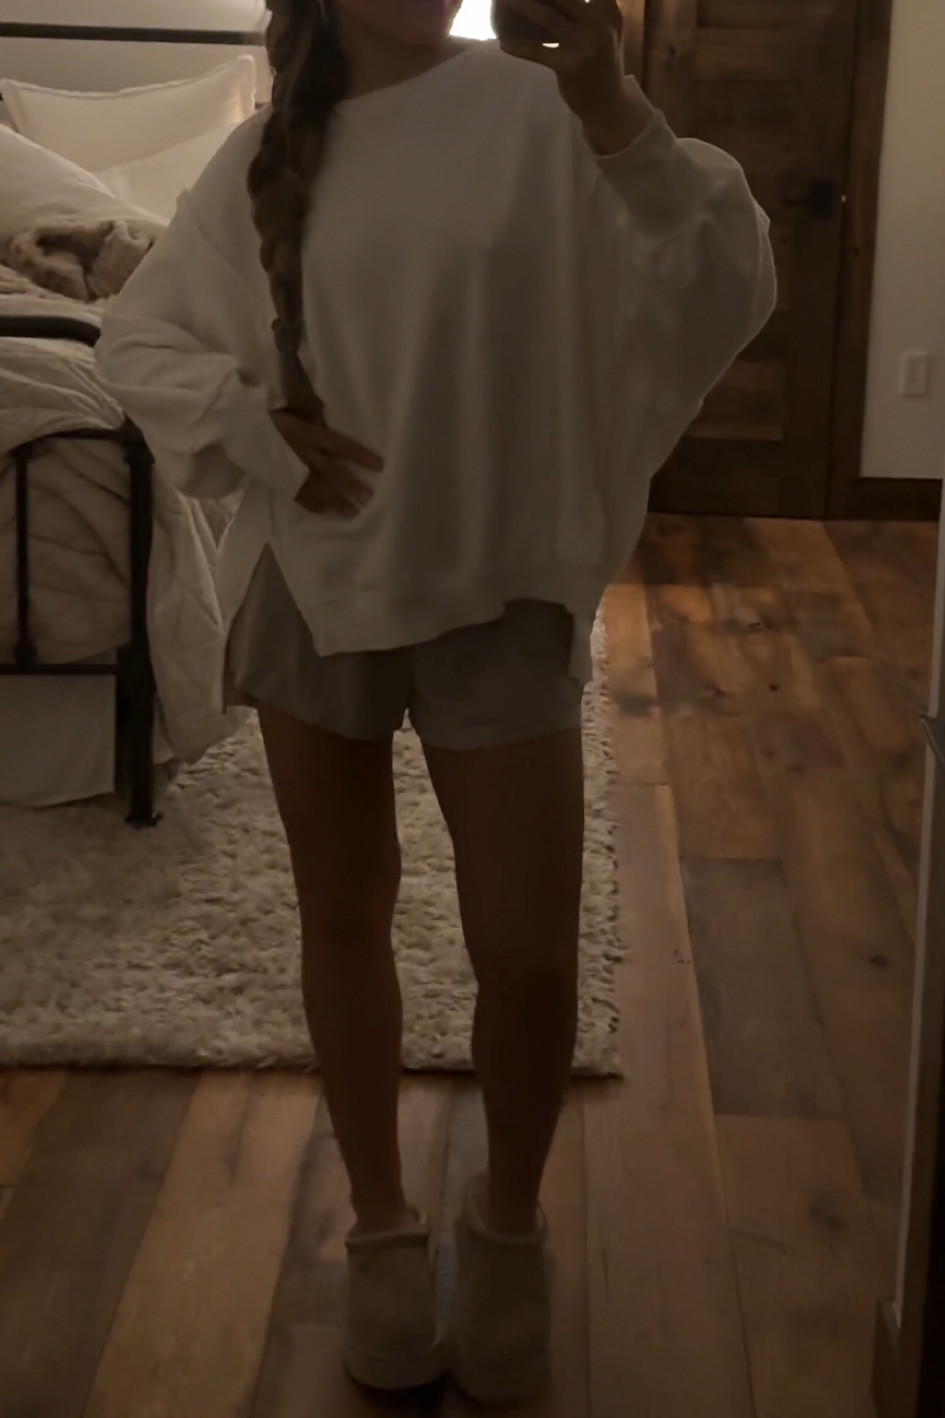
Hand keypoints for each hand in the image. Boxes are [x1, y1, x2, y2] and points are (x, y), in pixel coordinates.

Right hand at [270, 408, 383, 517]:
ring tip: (353, 513)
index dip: (362, 456)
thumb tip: (330, 424)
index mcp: (311, 435)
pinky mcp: (282, 481)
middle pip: (335, 473)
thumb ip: (314, 422)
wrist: (238, 427)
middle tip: (371, 499)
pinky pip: (301, 497)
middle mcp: (306, 455)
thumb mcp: (296, 413)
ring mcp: (294, 471)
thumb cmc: (268, 415)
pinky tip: (326, 513)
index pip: (343, 446)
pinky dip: (314, 506)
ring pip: (320, 490)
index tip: (380, 466)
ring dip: (337, 502)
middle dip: (353, 487)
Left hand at [498, 0, 652, 151]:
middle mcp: (599, 23)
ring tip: (503, 0)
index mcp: (607, 11)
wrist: (609, 105)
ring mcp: (583, 45)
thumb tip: (554, 2)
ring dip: (522, 6)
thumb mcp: (606, 30)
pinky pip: (537, 52)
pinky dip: (519, 48)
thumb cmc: (602, 64)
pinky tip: (505, 45)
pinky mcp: (568, 66)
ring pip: (547, 17)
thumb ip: (592, 10)